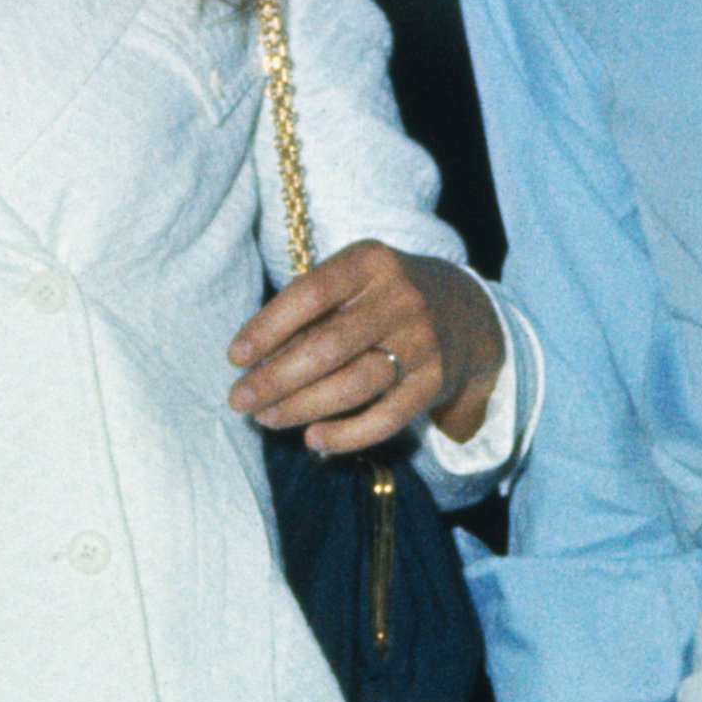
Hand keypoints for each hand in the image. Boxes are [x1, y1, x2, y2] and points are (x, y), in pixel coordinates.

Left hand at [228, 241, 501, 453]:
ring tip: (266, 419)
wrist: (466, 311)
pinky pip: (385, 418)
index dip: (267, 327)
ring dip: (302, 408)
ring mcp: (422, 342)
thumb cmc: (382, 296)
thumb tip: (255, 364)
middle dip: (276, 379)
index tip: (235, 357)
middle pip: (328, 347)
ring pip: (354, 385)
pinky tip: (313, 439)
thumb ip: (311, 314)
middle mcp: (401, 299)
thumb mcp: (352, 282)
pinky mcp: (434, 382)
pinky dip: (346, 435)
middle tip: (239, 400)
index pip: (310, 294)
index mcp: (371, 262)